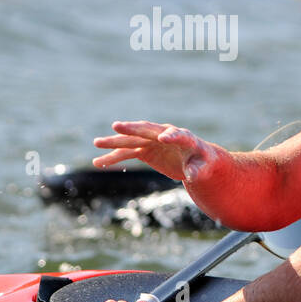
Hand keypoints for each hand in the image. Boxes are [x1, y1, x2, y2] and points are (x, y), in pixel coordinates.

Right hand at [92, 120, 221, 183]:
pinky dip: (113, 157)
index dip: (172, 135)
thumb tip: (191, 175)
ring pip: (131, 140)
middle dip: (132, 129)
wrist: (194, 160)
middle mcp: (165, 134)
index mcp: (184, 138)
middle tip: (116, 126)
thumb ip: (197, 170)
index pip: (178, 134)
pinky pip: (127, 153)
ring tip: (97, 143)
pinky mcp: (145, 150)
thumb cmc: (202, 162)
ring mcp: (152, 141)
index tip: (164, 138)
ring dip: (114, 142)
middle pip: (147, 131)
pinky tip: (98, 162)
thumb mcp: (203, 167)